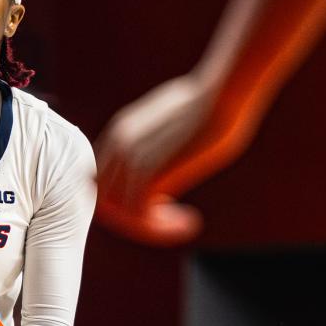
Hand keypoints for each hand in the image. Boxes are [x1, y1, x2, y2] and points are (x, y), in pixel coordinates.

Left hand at [95, 73, 216, 245]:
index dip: (124, 198)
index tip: (161, 203)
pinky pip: (140, 217)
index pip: (102, 178)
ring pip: (121, 212)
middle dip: (132, 217)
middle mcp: (117, 145)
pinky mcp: (145, 174)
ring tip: (185, 224)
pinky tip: (190, 223)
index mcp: (121, 131)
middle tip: (167, 221)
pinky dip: (163, 229)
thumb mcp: (175, 119)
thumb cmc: (215, 103)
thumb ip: (160, 140)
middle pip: (104, 198)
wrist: (223, 95)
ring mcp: (128, 159)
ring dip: (151, 227)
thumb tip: (171, 152)